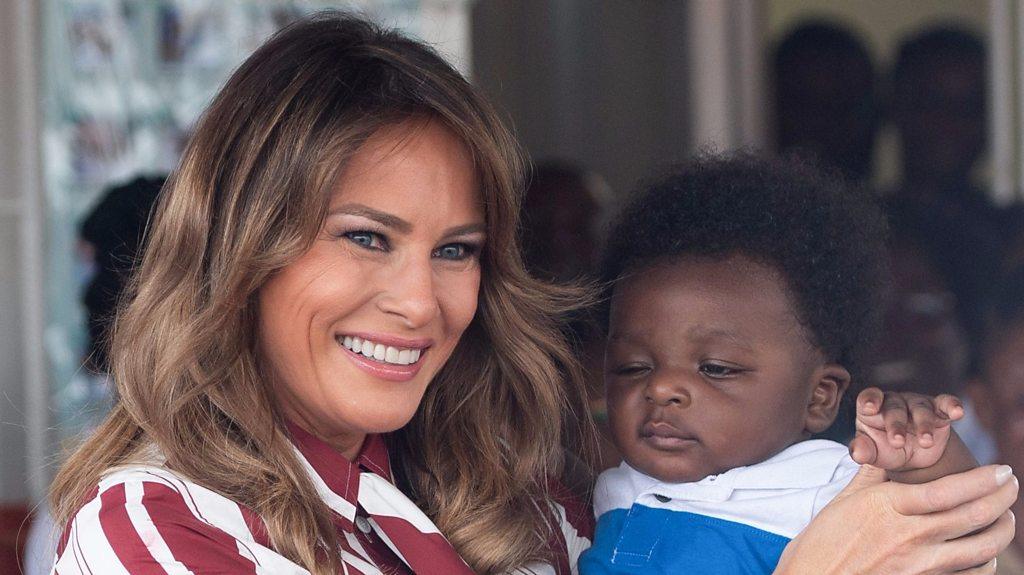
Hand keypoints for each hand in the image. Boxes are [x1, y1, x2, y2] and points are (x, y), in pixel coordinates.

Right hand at [774, 464, 1017, 573]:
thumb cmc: (821, 542)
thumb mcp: (843, 500)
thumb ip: (871, 474)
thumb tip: (883, 449)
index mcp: (889, 506)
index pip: (949, 490)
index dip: (983, 480)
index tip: (1002, 470)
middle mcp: (908, 535)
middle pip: (972, 516)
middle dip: (1001, 499)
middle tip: (1012, 485)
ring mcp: (917, 566)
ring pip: (979, 549)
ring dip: (1001, 532)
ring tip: (1007, 518)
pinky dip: (984, 564)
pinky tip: (986, 554)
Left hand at [850, 387, 963, 470]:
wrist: (914, 457)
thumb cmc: (886, 450)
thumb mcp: (873, 453)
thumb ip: (862, 451)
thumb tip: (857, 453)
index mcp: (873, 409)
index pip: (868, 398)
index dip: (869, 400)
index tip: (869, 408)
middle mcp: (894, 402)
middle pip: (895, 408)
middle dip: (896, 425)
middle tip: (897, 442)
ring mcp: (917, 404)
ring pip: (921, 409)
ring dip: (924, 424)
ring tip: (925, 442)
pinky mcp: (939, 411)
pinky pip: (946, 404)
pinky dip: (952, 406)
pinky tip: (958, 412)